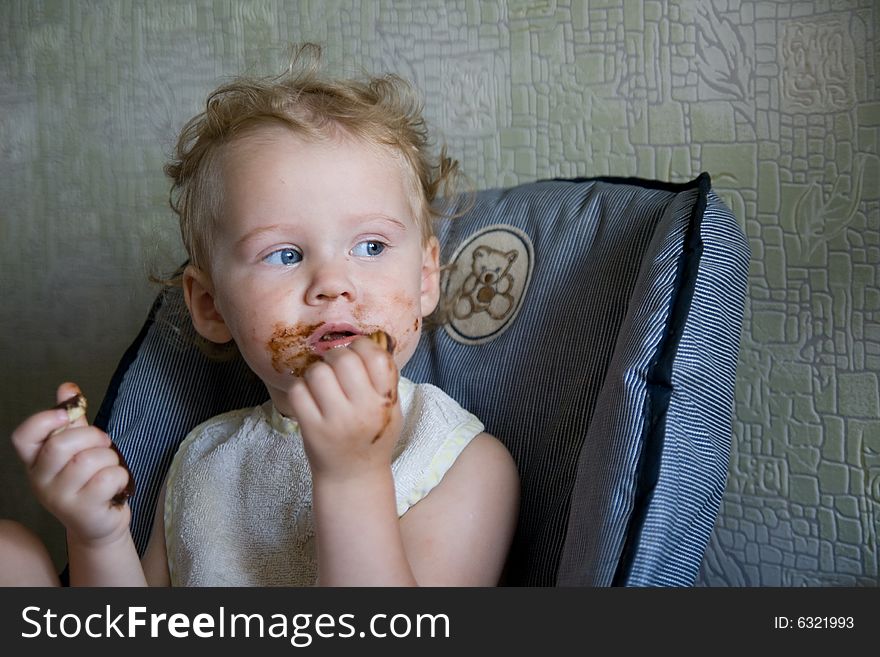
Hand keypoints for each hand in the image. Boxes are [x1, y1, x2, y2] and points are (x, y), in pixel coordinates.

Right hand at [10, 383, 131, 545]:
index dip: (42, 421)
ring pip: (89, 460)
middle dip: (92, 436)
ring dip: (110, 458)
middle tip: (104, 444)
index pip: (23, 437)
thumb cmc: (88, 479)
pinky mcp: (82, 510)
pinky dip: (120, 475)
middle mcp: (40, 480)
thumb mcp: (78, 447)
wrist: (99, 522)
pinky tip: (116, 484)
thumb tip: (67, 387)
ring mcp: (59, 498)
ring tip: (109, 467)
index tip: (63, 415)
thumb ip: (72, 419)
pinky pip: (107, 478)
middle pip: (61, 445)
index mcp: (36, 460)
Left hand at [289, 336, 401, 481]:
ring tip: (321, 382)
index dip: (363, 346)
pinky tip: (308, 396)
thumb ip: (385, 379)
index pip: (377, 357)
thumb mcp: (391, 410)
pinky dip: (300, 388)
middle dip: (335, 356)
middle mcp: (363, 410)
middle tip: (334, 366)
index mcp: (385, 402)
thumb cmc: (372, 437)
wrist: (353, 477)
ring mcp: (335, 421)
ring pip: (317, 372)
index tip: (356, 352)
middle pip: (344, 360)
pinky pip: (298, 391)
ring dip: (316, 371)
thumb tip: (370, 339)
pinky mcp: (311, 429)